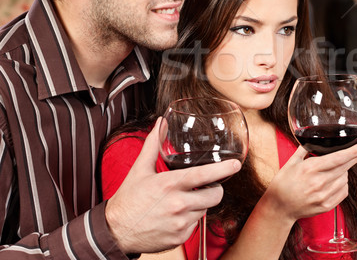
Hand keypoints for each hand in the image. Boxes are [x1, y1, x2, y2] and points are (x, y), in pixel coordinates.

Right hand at [105, 118, 241, 254]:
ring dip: (200, 205)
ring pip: (206, 210)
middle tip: (205, 186)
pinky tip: (175, 216)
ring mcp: (180, 223)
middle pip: (215, 195)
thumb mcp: (140, 169)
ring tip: (182, 201)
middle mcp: (178, 204)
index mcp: (170, 184)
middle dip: (214, 189)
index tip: (236, 164)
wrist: (115, 231)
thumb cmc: (128, 199)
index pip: (205, 175)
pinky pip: (196, 225)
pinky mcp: (180, 238)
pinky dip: (190, 220)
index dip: (224, 169)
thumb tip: (160, 123)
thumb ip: (153, 144)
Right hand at [263, 142, 356, 222]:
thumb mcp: (291, 162)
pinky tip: (334, 181)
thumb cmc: (283, 184)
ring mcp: (324, 196)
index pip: (338, 158)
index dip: (354, 151)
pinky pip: (343, 191)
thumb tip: (313, 137)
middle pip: (345, 167)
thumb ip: (304, 148)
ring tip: (332, 171)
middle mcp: (319, 182)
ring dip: (343, 172)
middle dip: (355, 157)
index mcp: (311, 168)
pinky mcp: (327, 206)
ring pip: (345, 179)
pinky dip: (342, 184)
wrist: (279, 207)